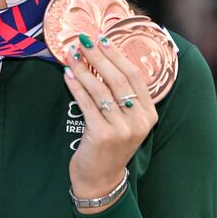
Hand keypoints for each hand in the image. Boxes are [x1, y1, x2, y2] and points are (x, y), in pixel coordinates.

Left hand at [63, 34, 157, 212]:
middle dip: (99, 56)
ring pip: (100, 89)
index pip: (135, 76)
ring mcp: (122, 128)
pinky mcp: (102, 134)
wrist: (101, 179)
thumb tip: (104, 59)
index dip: (118, 55)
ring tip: (71, 54)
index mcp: (149, 114)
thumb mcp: (125, 121)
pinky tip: (67, 74)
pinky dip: (76, 86)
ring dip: (84, 68)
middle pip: (118, 78)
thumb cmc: (110, 144)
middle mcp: (139, 121)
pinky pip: (86, 103)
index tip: (103, 38)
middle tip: (84, 40)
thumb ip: (122, 96)